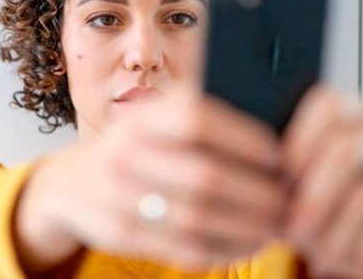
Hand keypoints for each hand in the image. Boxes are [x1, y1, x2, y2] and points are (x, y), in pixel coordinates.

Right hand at [28, 88, 288, 271]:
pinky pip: (183, 248)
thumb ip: (198, 114)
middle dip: (257, 192)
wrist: (71, 184)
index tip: (279, 154)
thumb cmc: (136, 146)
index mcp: (141, 118)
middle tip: (291, 198)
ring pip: (197, 219)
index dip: (243, 138)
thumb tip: (271, 114)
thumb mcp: (154, 119)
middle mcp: (124, 154)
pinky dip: (226, 249)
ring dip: (248, 226)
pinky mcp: (120, 235)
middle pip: (204, 176)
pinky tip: (249, 242)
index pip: (196, 119)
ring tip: (278, 223)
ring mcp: (117, 198)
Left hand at [280, 85, 362, 278]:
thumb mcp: (296, 189)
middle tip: (294, 231)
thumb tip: (280, 188)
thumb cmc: (324, 209)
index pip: (327, 105)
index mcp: (351, 108)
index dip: (299, 147)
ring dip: (336, 230)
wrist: (362, 248)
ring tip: (320, 253)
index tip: (281, 187)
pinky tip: (354, 256)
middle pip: (346, 147)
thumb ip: (289, 176)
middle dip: (314, 198)